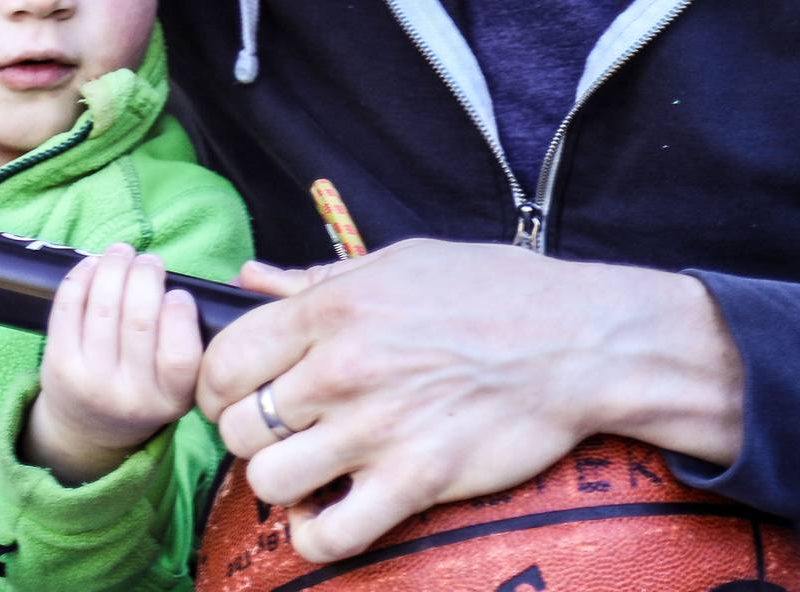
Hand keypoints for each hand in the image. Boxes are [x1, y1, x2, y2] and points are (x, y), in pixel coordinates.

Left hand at [24, 244, 202, 485]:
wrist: (89, 428)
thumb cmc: (143, 391)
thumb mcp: (177, 385)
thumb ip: (187, 344)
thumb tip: (177, 283)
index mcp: (170, 400)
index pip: (180, 355)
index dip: (180, 315)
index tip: (178, 293)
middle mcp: (129, 396)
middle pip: (139, 321)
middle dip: (145, 276)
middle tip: (150, 261)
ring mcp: (90, 381)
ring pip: (103, 308)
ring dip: (114, 268)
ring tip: (122, 253)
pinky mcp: (58, 365)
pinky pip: (67, 309)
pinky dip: (81, 278)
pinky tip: (94, 265)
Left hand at [193, 239, 744, 562]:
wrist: (580, 341)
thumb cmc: (495, 293)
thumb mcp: (399, 263)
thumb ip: (317, 278)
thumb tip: (252, 278)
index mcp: (332, 309)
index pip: (223, 359)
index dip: (220, 385)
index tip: (243, 395)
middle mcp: (343, 368)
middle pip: (238, 426)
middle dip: (251, 435)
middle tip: (285, 434)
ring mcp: (378, 427)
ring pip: (269, 480)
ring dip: (283, 485)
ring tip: (313, 472)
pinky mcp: (418, 479)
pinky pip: (331, 533)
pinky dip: (319, 536)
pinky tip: (334, 516)